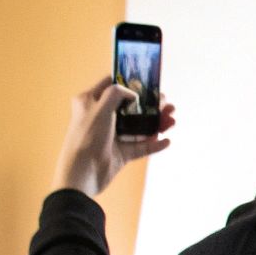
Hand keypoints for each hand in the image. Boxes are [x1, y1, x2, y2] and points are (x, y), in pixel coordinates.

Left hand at [50, 76, 176, 196]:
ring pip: (139, 126)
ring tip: (172, 120)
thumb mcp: (100, 108)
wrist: (83, 173)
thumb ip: (116, 94)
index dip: (129, 82)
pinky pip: (141, 147)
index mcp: (90, 102)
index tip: (148, 82)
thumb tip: (132, 93)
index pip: (111, 85)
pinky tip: (166, 141)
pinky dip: (154, 144)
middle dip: (150, 105)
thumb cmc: (87, 137)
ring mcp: (112, 136)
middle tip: (166, 103)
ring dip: (156, 123)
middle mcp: (101, 117)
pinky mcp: (121, 153)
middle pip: (131, 107)